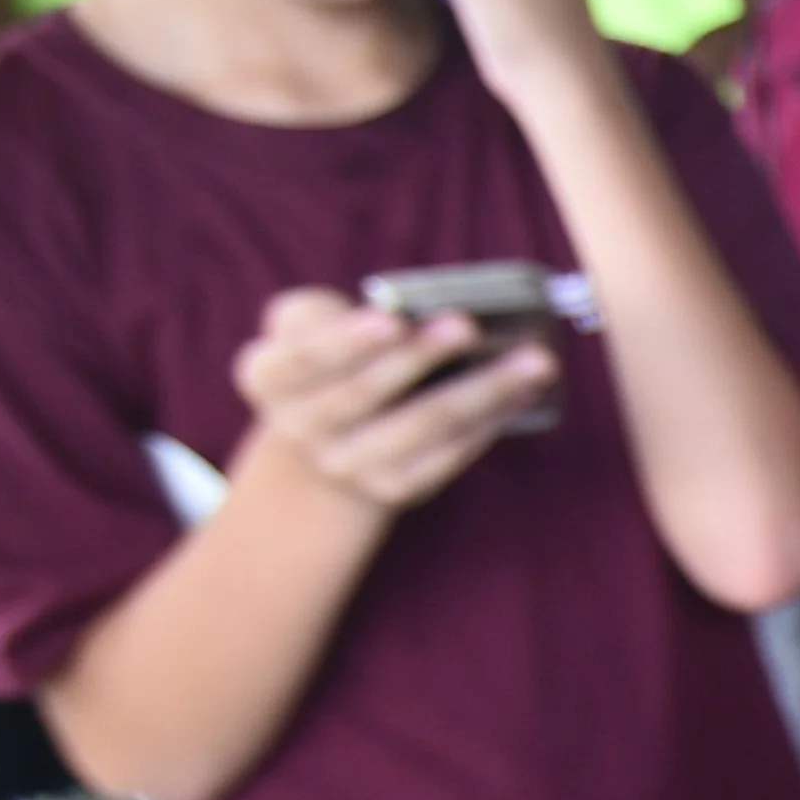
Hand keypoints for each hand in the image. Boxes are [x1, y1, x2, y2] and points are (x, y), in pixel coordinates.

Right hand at [233, 288, 557, 514]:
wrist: (323, 446)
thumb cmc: (326, 362)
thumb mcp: (304, 327)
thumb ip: (325, 311)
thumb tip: (395, 310)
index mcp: (267, 376)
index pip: (305, 358)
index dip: (347, 342)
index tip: (391, 319)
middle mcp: (300, 428)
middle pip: (366, 392)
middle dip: (420, 357)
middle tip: (468, 325)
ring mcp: (348, 465)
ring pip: (421, 427)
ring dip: (481, 391)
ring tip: (532, 360)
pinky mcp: (395, 490)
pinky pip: (449, 456)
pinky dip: (489, 423)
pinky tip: (523, 393)